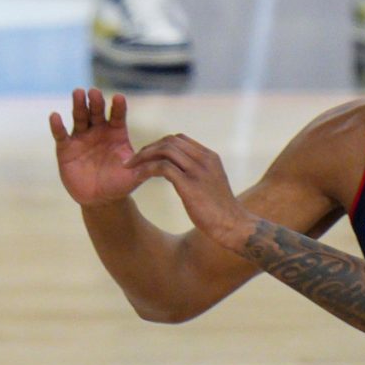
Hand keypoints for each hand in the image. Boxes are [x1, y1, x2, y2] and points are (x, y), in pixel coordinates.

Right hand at [49, 89, 147, 205]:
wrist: (100, 199)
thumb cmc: (120, 184)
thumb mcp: (136, 177)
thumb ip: (146, 168)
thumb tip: (163, 162)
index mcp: (116, 133)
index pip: (117, 116)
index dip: (118, 107)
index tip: (119, 98)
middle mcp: (98, 131)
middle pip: (96, 112)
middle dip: (95, 102)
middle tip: (94, 91)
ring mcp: (81, 138)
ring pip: (79, 118)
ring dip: (78, 105)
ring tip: (78, 92)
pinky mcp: (65, 148)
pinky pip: (61, 135)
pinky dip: (57, 126)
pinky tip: (55, 116)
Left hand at [130, 132, 255, 252]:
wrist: (234, 225)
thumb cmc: (220, 209)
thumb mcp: (210, 183)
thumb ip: (196, 172)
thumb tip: (176, 170)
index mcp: (209, 157)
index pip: (179, 139)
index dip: (159, 144)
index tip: (147, 156)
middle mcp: (204, 159)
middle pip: (170, 141)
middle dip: (148, 148)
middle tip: (133, 160)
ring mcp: (198, 171)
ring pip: (165, 150)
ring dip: (144, 157)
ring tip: (131, 167)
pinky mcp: (190, 185)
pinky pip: (163, 168)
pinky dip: (147, 169)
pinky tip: (138, 177)